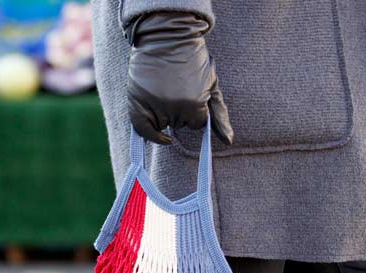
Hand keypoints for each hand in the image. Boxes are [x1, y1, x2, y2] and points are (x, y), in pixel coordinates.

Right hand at [124, 11, 233, 144]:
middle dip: (180, 111)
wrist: (168, 36)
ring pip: (163, 125)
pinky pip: (142, 129)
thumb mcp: (212, 86)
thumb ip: (219, 116)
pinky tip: (159, 134)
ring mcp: (155, 105)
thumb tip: (228, 142)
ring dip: (164, 114)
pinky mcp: (137, 100)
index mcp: (195, 104)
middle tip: (176, 88)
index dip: (194, 111)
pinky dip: (149, 134)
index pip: (196, 123)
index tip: (191, 94)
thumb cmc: (193, 60)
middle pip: (179, 124)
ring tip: (164, 91)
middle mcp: (174, 108)